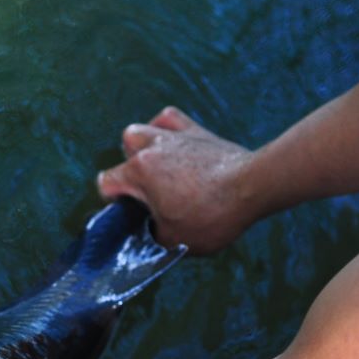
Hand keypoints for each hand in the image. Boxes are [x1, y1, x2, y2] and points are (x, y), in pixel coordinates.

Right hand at [97, 106, 258, 253]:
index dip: (113, 201)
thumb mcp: (175, 240)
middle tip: (146, 192)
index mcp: (140, 172)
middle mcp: (152, 147)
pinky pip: (170, 119)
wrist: (252, 187)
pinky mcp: (197, 132)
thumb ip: (153, 235)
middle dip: (128, 170)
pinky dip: (165, 128)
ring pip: (142, 129)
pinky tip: (170, 143)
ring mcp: (175, 136)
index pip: (106, 182)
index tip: (130, 213)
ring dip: (142, 146)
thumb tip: (150, 232)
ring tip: (155, 167)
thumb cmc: (213, 214)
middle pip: (124, 151)